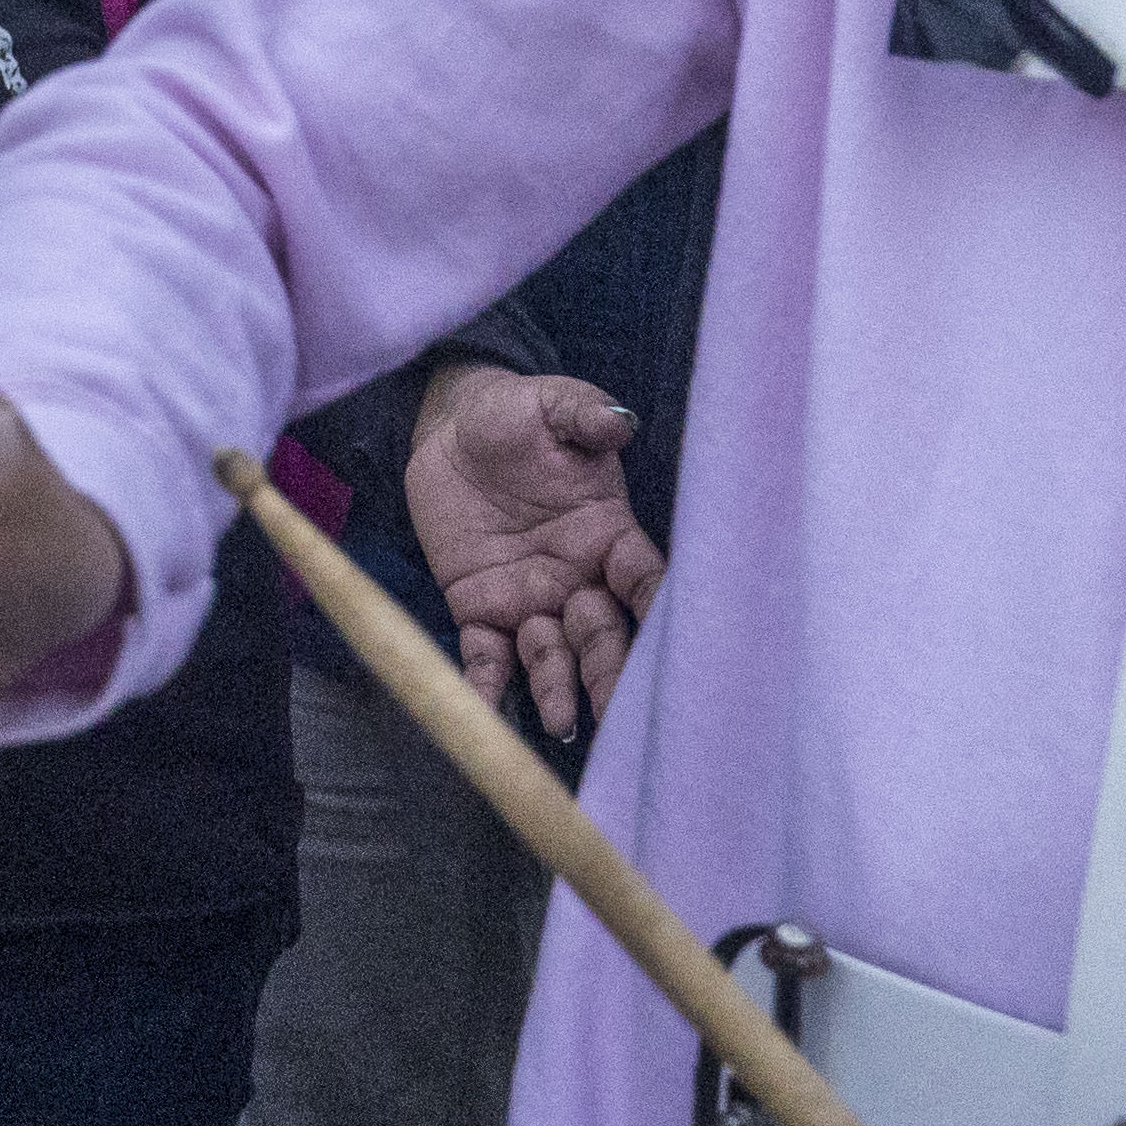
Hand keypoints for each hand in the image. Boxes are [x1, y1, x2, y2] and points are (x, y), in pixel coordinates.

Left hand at [406, 362, 660, 736]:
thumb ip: (583, 416)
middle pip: (604, 634)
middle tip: (620, 710)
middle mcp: (577, 578)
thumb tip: (618, 422)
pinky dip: (486, 684)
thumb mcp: (551, 404)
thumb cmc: (515, 415)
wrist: (451, 429)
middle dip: (613, 670)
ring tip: (562, 721)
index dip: (657, 606)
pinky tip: (486, 711)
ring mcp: (530, 599)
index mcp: (607, 535)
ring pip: (552, 654)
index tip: (674, 639)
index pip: (642, 579)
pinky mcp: (480, 609)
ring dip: (558, 687)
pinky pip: (487, 654)